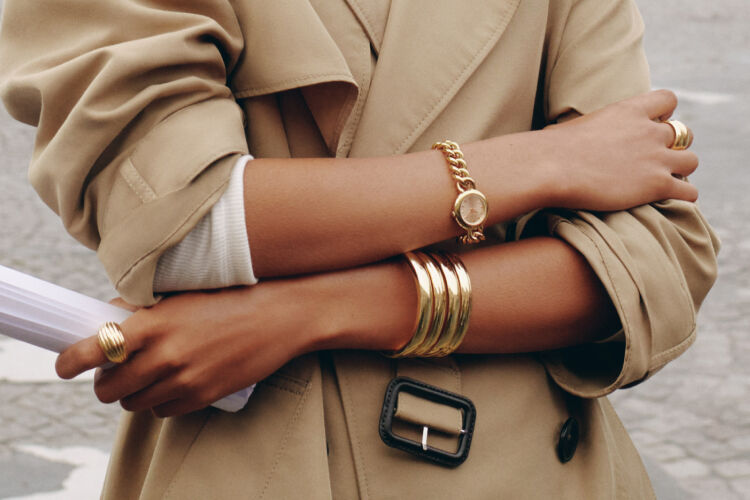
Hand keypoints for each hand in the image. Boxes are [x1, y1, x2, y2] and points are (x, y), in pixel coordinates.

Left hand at [54, 260, 415, 417]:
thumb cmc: (232, 297)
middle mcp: (166, 353)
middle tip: (112, 373)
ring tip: (146, 377)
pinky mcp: (205, 395)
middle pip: (110, 387)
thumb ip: (144, 308)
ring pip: (135, 404)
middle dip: (105, 383)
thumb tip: (110, 319)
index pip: (96, 348)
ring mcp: (186, 378)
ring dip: (132, 395)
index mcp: (155, 322)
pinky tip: (172, 384)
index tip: (64, 365)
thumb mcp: (183, 294)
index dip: (71, 361)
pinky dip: (161, 402)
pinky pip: (165, 412)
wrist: (282, 315)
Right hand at [542, 89, 697, 210]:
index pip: (667, 99)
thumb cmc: (551, 150)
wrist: (551, 168)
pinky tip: (668, 199)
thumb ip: (592, 128)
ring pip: (691, 161)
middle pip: (683, 134)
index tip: (647, 129)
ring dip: (680, 171)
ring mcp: (656, 158)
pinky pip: (689, 191)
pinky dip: (684, 195)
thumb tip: (570, 137)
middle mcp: (649, 131)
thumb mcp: (577, 126)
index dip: (662, 115)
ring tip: (663, 181)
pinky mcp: (657, 185)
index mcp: (630, 110)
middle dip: (672, 147)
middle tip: (653, 161)